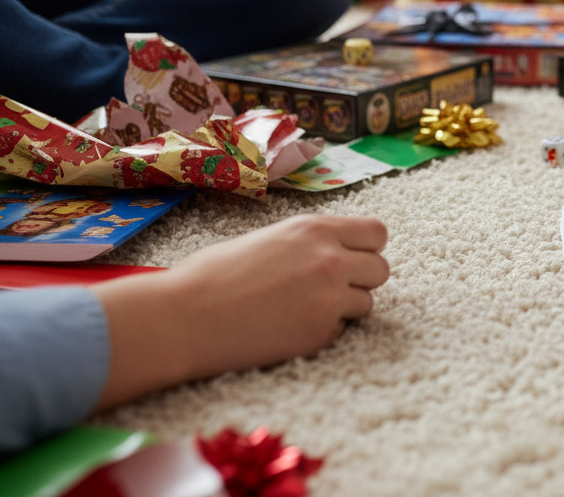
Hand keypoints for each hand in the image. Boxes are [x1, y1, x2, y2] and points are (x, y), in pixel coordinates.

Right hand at [92, 214, 389, 408]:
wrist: (183, 318)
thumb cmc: (212, 275)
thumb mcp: (268, 238)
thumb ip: (309, 243)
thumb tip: (336, 251)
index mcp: (315, 229)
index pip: (377, 233)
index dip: (366, 248)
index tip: (350, 259)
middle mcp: (330, 259)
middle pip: (381, 269)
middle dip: (360, 280)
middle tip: (329, 289)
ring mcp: (329, 298)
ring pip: (366, 303)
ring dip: (344, 308)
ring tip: (302, 310)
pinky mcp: (320, 334)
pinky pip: (341, 331)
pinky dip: (322, 332)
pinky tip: (287, 329)